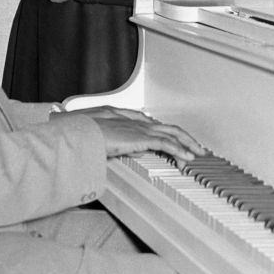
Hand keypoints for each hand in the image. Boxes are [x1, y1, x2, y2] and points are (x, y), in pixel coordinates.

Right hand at [72, 106, 205, 162]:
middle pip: (166, 127)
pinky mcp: (140, 137)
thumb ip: (118, 143)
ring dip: (187, 144)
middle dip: (184, 136)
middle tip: (195, 146)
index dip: (164, 132)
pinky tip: (187, 157)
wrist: (76, 133)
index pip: (151, 123)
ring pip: (171, 133)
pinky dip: (179, 150)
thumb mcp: (100, 138)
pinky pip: (166, 144)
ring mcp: (138, 127)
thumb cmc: (80, 134)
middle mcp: (134, 119)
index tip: (173, 140)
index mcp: (123, 116)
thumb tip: (133, 150)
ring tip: (197, 153)